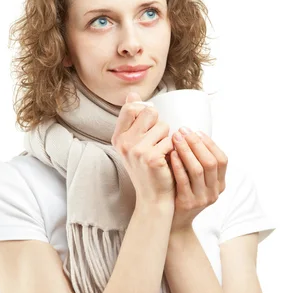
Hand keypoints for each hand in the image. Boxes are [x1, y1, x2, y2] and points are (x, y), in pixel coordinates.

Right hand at [111, 92, 175, 208]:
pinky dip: (173, 150)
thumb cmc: (149, 170)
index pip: (131, 108)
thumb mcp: (136, 144)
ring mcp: (136, 150)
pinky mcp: (151, 157)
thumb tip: (133, 94)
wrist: (154, 198)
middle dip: (159, 125)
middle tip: (157, 144)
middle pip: (149, 112)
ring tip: (162, 155)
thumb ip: (134, 120)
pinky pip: (171, 140)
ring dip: (168, 139)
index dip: (145, 113)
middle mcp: (124, 143)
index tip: (150, 127)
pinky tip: (167, 163)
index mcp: (118, 138)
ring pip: (163, 125)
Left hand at [167, 127, 227, 232]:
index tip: (196, 131)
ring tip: (176, 138)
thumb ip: (199, 162)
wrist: (173, 222)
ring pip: (198, 170)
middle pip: (210, 162)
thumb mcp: (196, 180)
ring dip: (187, 151)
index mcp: (220, 184)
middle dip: (197, 144)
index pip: (222, 160)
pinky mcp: (187, 203)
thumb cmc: (182, 193)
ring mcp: (201, 199)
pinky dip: (178, 164)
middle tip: (183, 131)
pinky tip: (171, 153)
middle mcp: (214, 192)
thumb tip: (193, 134)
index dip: (210, 144)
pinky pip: (184, 180)